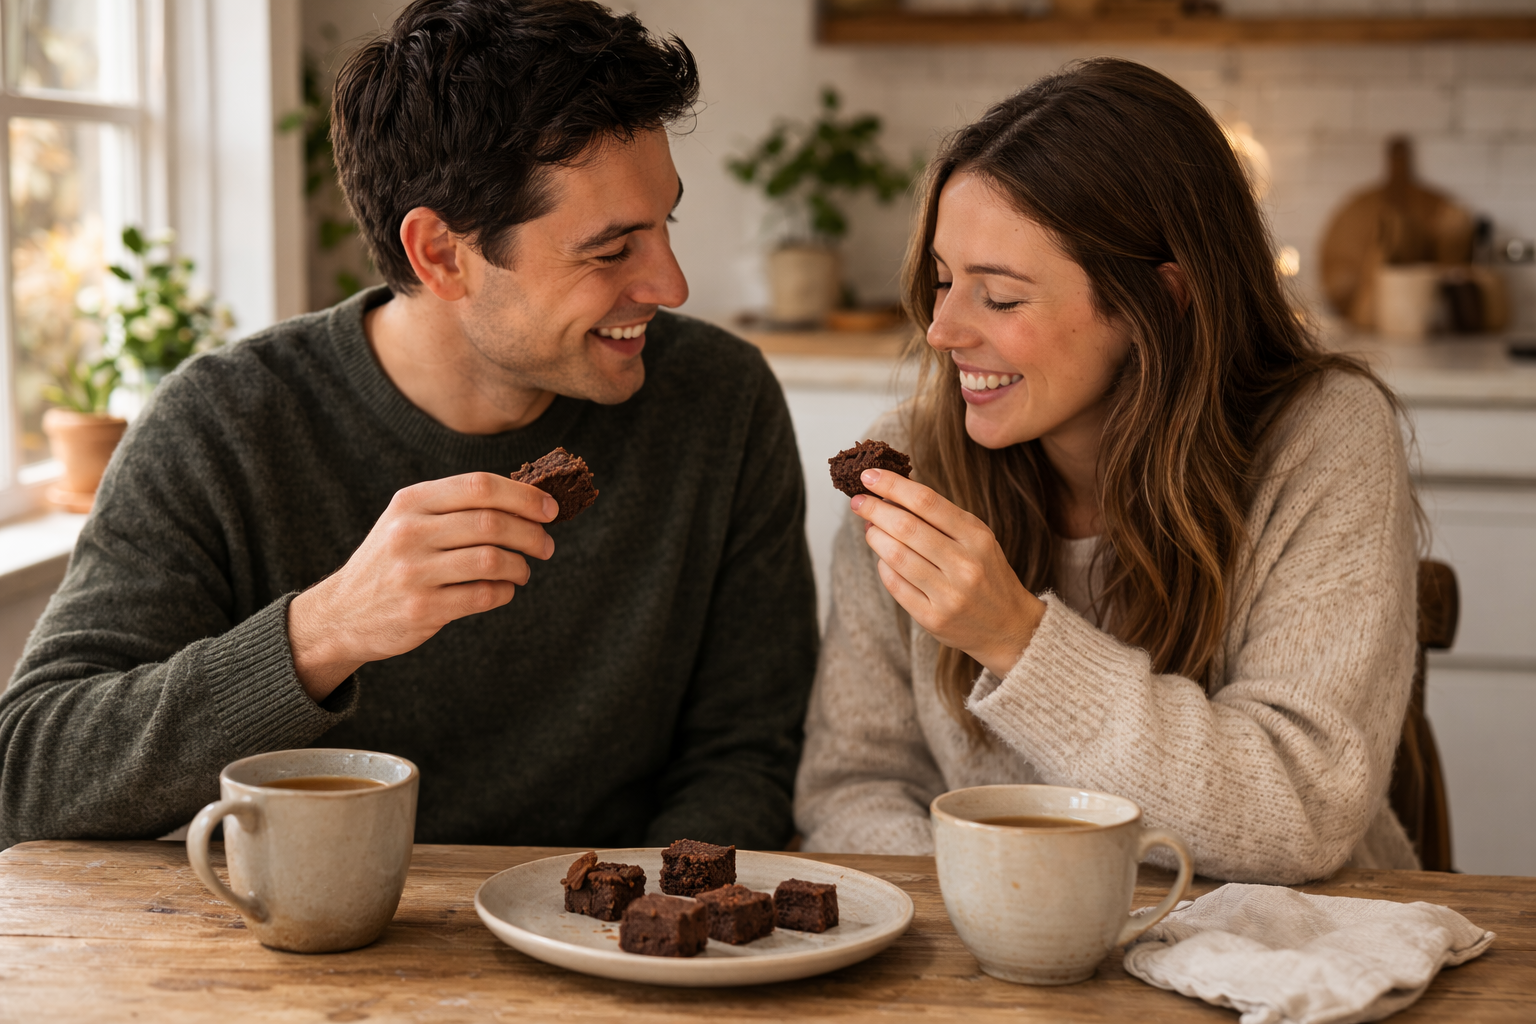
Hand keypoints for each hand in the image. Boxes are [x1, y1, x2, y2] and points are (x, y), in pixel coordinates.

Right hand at [287, 473, 557, 700]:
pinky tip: (503, 590)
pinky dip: (504, 592)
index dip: (524, 496)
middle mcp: (409, 532)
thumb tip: (528, 499)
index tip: (550, 509)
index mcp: (410, 501)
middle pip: (492, 523)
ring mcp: (413, 572)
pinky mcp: (422, 609)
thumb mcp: (409, 521)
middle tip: (546, 545)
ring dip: (521, 566)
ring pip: (493, 560)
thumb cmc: (393, 561)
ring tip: (523, 570)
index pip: (480, 486)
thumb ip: (457, 506)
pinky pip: (484, 595)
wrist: (342, 613)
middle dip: (532, 534)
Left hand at [851, 468, 1045, 678]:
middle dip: (875, 509)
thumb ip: (941, 518)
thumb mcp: (977, 539)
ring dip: (875, 537)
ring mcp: (948, 594)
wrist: (1009, 627)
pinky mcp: (932, 618)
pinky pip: (895, 585)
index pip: (927, 501)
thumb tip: (891, 495)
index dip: (893, 485)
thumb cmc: (987, 574)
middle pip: (906, 528)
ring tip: (870, 528)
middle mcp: (965, 565)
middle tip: (858, 501)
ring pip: (896, 556)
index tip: (869, 475)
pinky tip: (883, 558)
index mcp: (977, 537)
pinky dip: (883, 566)